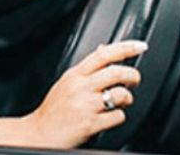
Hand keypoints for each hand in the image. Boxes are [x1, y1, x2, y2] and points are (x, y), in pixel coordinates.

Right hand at [22, 40, 146, 148]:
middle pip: (116, 72)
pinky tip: (109, 117)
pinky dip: (119, 117)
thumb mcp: (66, 82)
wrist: (40, 133)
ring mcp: (85, 105)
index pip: (102, 55)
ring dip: (127, 99)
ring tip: (120, 102)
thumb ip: (86, 68)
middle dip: (133, 75)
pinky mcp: (91, 123)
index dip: (125, 48)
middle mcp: (80, 88)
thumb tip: (103, 49)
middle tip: (134, 79)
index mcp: (74, 75)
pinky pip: (118, 116)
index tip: (140, 46)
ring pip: (121, 94)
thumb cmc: (53, 110)